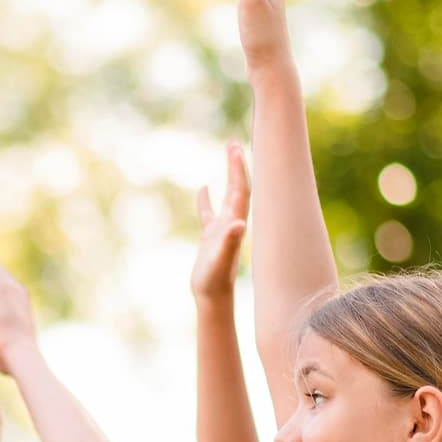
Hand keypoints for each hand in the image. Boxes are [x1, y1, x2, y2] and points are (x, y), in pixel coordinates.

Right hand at [191, 143, 248, 302]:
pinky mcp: (210, 238)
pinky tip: (202, 188)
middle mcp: (232, 223)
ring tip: (228, 155)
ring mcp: (221, 229)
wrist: (213, 297)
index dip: (238, 170)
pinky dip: (206, 199)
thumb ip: (230, 241)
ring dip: (228, 176)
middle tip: (233, 144)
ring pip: (226, 197)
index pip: (240, 190)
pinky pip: (209, 213)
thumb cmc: (215, 279)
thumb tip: (238, 224)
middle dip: (237, 166)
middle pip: (238, 188)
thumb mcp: (220, 259)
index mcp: (235, 223)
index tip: (234, 149)